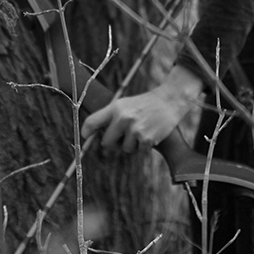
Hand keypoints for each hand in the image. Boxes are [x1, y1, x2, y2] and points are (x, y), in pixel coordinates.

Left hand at [80, 66, 203, 153]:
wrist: (169, 101)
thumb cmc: (144, 104)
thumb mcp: (125, 104)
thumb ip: (110, 117)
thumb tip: (93, 133)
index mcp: (115, 108)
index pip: (92, 121)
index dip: (86, 131)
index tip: (85, 137)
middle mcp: (123, 118)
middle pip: (106, 142)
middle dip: (113, 142)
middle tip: (123, 136)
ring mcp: (135, 130)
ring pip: (124, 149)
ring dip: (131, 144)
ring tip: (141, 130)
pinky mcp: (146, 139)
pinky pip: (138, 151)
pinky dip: (143, 147)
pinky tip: (149, 133)